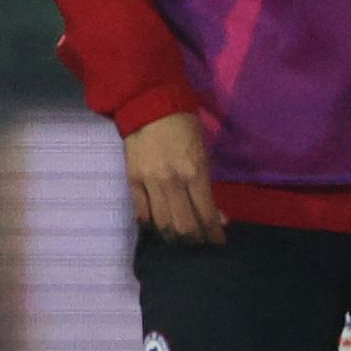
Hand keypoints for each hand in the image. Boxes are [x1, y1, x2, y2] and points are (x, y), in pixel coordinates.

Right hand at [126, 112, 225, 245]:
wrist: (149, 107)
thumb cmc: (184, 129)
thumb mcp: (204, 155)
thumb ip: (208, 187)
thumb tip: (218, 217)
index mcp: (195, 173)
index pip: (206, 214)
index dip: (214, 234)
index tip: (218, 242)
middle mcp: (172, 182)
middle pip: (184, 225)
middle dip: (194, 239)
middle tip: (199, 243)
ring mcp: (150, 182)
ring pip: (162, 223)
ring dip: (173, 236)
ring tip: (180, 240)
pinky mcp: (132, 180)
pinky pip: (140, 210)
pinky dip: (150, 223)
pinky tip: (157, 227)